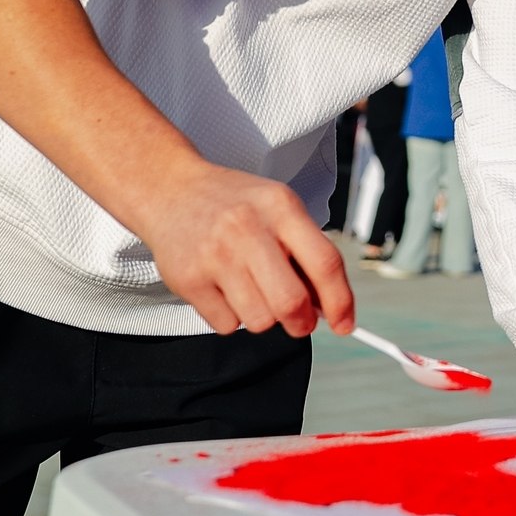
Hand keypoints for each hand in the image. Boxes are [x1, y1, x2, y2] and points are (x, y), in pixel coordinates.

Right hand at [133, 162, 355, 337]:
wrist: (171, 190)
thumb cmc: (234, 203)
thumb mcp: (278, 208)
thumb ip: (306, 250)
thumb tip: (328, 305)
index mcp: (281, 208)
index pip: (325, 263)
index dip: (340, 301)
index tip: (344, 324)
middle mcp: (248, 229)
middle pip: (291, 301)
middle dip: (301, 322)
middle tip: (299, 322)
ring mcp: (216, 255)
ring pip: (259, 320)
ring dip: (264, 318)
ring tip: (253, 292)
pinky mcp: (188, 280)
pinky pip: (226, 326)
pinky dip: (232, 318)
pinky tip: (226, 290)